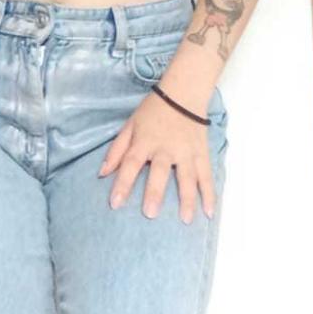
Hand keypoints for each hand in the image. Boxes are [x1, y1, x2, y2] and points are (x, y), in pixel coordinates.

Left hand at [98, 91, 216, 222]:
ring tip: (186, 220)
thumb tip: (102, 173)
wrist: (184, 93)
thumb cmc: (153, 111)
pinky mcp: (201, 154)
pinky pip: (206, 176)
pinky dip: (209, 194)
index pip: (130, 163)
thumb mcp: (130, 126)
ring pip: (187, 177)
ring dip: (187, 199)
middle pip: (159, 172)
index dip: (122, 183)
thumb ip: (117, 150)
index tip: (115, 204)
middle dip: (155, 192)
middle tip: (150, 213)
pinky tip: (209, 212)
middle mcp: (166, 148)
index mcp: (145, 141)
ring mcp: (186, 152)